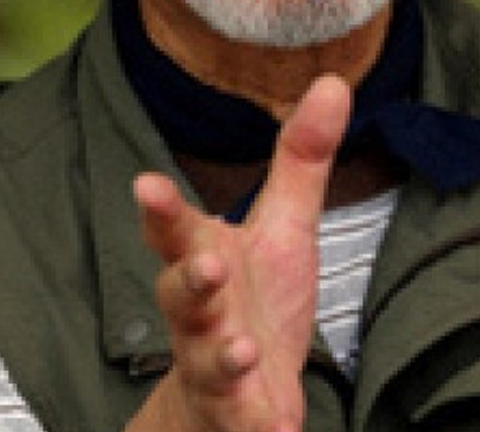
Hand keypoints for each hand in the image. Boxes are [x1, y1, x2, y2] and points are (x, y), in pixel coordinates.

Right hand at [128, 74, 350, 431]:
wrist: (237, 394)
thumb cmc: (252, 301)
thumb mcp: (284, 227)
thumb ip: (301, 160)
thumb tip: (332, 83)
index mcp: (205, 258)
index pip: (177, 230)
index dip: (161, 210)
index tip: (146, 185)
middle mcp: (200, 312)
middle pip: (182, 293)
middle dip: (189, 278)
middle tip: (205, 263)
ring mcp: (215, 366)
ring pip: (207, 359)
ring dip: (222, 353)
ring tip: (240, 348)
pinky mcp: (239, 415)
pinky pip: (244, 422)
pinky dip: (258, 426)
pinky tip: (277, 427)